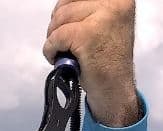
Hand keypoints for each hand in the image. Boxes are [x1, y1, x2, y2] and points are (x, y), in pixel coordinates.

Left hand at [43, 0, 139, 125]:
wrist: (113, 87)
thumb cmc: (105, 59)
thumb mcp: (101, 23)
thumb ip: (84, 9)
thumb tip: (62, 4)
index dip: (65, 11)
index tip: (67, 24)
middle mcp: (114, 4)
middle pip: (64, 6)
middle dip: (58, 27)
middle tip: (67, 43)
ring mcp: (102, 18)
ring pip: (57, 21)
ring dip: (55, 39)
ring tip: (69, 51)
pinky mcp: (87, 35)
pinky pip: (54, 37)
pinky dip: (51, 51)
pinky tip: (62, 59)